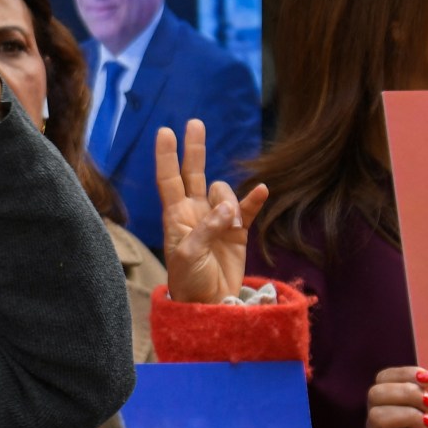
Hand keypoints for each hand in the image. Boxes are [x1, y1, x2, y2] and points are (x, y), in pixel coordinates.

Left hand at [156, 120, 269, 303]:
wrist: (210, 304)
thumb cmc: (189, 280)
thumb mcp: (189, 255)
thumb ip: (207, 228)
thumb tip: (228, 208)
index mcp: (176, 216)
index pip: (169, 179)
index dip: (167, 156)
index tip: (165, 131)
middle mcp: (196, 212)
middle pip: (194, 173)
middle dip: (195, 149)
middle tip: (195, 123)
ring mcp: (218, 219)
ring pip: (225, 192)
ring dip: (229, 202)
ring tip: (228, 228)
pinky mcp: (238, 231)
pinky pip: (248, 208)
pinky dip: (254, 200)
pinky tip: (261, 191)